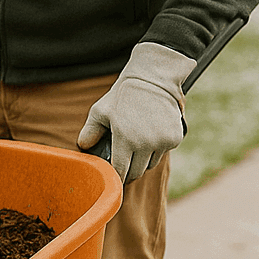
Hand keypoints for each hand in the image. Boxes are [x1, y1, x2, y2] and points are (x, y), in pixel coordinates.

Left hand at [77, 41, 196, 183]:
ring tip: (136, 145)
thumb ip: (90, 131)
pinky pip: (163, 152)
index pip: (121, 171)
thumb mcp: (100, 111)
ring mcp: (162, 141)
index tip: (114, 179)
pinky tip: (150, 135)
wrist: (153, 79)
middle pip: (137, 171)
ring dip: (143, 160)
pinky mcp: (174, 138)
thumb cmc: (122, 96)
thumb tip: (83, 147)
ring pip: (151, 164)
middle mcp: (146, 144)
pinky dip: (157, 149)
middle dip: (129, 171)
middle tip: (123, 165)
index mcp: (125, 140)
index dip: (116, 178)